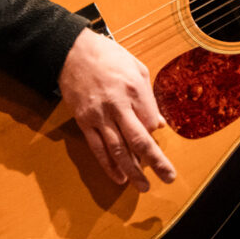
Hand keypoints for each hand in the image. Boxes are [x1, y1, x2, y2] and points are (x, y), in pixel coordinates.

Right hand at [58, 28, 176, 191]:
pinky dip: (108, 165)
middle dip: (155, 162)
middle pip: (139, 140)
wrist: (71, 51)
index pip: (151, 122)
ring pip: (117, 149)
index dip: (155, 132)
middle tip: (167, 178)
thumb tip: (159, 124)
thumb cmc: (108, 56)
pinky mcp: (84, 121)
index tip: (156, 134)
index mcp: (134, 90)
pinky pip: (97, 148)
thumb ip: (149, 98)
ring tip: (143, 186)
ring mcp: (98, 116)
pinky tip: (119, 177)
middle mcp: (117, 106)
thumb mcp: (138, 69)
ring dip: (132, 170)